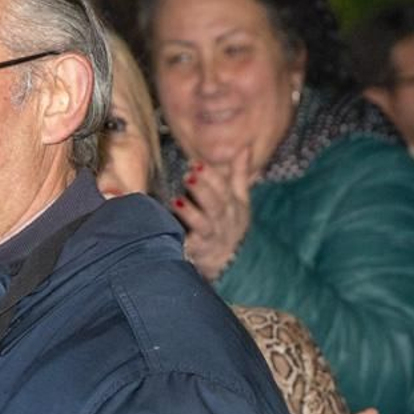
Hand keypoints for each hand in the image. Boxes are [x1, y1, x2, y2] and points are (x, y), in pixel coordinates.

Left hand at [174, 159, 251, 280]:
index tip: (196, 164)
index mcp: (233, 206)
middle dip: (203, 189)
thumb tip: (243, 149)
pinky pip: (191, 246)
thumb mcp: (240, 201)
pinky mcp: (200, 253)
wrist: (233, 264)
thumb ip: (239, 175)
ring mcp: (212, 238)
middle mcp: (224, 221)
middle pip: (215, 204)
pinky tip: (170, 231)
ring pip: (204, 225)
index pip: (224, 189)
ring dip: (191, 213)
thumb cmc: (231, 226)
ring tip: (177, 200)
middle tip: (188, 175)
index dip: (211, 176)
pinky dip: (182, 240)